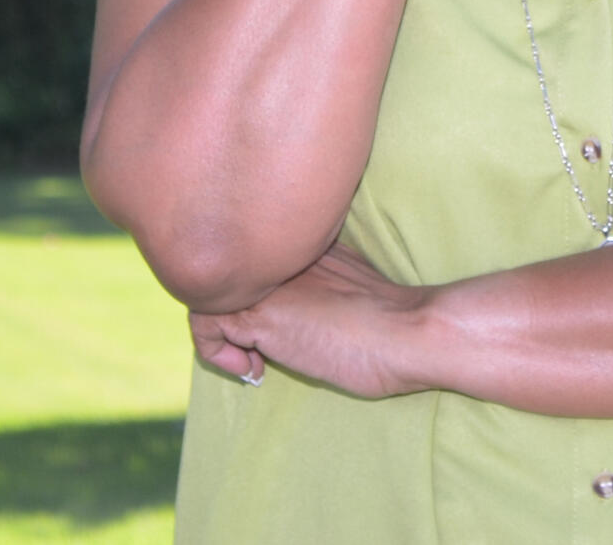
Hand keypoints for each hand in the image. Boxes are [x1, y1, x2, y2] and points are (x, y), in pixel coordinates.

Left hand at [189, 242, 432, 398]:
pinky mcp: (257, 315)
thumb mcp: (348, 281)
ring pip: (205, 293)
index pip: (249, 254)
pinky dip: (215, 352)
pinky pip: (206, 325)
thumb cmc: (391, 320)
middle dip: (228, 311)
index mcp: (301, 241)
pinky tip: (253, 371)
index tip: (272, 327)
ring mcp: (265, 282)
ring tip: (250, 361)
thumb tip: (307, 305)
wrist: (406, 329)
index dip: (249, 289)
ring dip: (219, 334)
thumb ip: (320, 278)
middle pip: (222, 270)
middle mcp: (276, 253)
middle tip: (251, 350)